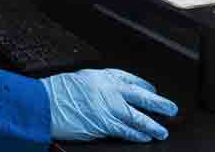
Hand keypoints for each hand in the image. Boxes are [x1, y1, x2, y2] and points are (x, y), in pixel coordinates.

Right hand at [40, 68, 177, 141]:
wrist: (43, 104)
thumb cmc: (54, 92)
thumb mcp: (78, 79)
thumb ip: (96, 86)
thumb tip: (110, 94)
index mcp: (101, 76)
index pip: (130, 78)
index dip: (144, 85)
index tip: (152, 90)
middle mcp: (108, 90)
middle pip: (141, 97)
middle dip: (159, 104)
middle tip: (171, 108)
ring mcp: (108, 108)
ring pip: (138, 117)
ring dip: (152, 124)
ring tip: (162, 130)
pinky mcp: (104, 124)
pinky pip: (126, 131)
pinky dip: (137, 135)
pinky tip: (145, 137)